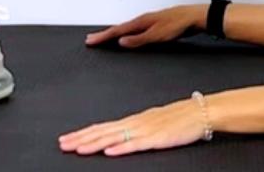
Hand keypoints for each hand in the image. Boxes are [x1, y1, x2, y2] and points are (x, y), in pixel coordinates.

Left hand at [59, 97, 209, 156]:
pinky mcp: (157, 139)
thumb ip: (136, 129)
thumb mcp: (153, 122)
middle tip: (62, 145)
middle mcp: (135, 123)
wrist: (201, 111)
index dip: (83, 133)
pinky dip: (121, 148)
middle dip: (81, 139)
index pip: (102, 127)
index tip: (67, 139)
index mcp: (133, 120)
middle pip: (103, 132)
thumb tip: (118, 137)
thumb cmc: (180, 118)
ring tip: (78, 149)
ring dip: (94, 144)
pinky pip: (136, 144)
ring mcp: (145, 130)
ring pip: (114, 138)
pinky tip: (109, 152)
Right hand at [84, 5, 201, 48]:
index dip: (103, 36)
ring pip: (127, 28)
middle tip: (91, 39)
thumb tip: (121, 42)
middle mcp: (143, 20)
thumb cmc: (179, 24)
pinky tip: (128, 36)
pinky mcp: (155, 25)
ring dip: (114, 33)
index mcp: (141, 21)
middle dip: (105, 34)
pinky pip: (135, 29)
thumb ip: (139, 39)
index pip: (117, 30)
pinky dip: (126, 33)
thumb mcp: (158, 35)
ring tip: (104, 38)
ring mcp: (149, 21)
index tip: (90, 41)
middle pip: (119, 28)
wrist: (195, 17)